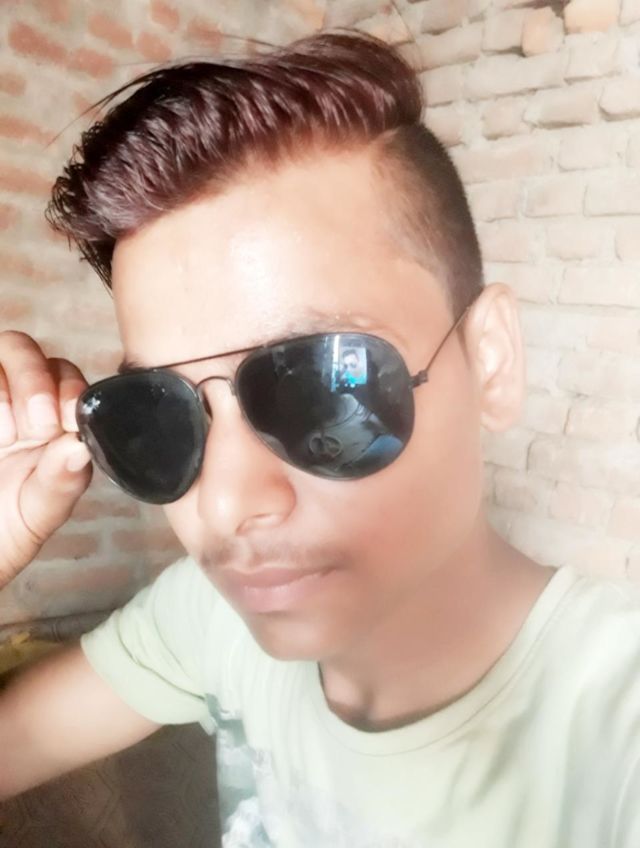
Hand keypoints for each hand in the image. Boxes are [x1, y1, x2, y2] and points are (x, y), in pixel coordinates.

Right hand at [0, 332, 92, 588]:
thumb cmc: (4, 531)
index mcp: (47, 419)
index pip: (64, 376)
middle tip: (37, 426)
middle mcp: (10, 400)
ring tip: (4, 438)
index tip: (68, 421)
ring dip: (2, 389)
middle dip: (34, 380)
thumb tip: (79, 445)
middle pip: (21, 349)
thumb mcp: (37, 514)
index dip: (69, 389)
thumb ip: (60, 480)